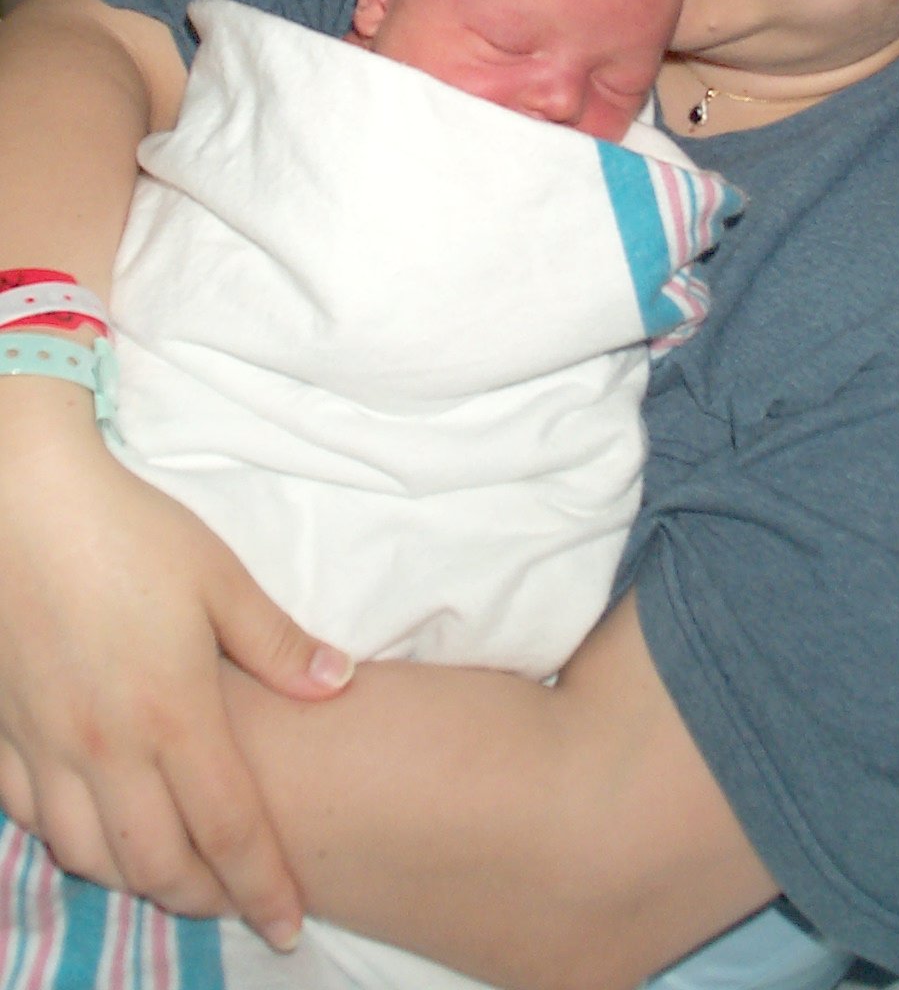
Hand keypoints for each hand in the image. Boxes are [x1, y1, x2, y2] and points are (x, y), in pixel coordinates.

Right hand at [0, 407, 351, 947]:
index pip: (230, 830)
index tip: (288, 924)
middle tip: (235, 899)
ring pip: (88, 854)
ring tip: (171, 869)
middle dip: (202, 898)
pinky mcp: (3, 730)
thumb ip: (279, 643)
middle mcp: (106, 747)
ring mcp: (46, 745)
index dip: (263, 887)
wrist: (23, 501)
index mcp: (172, 713)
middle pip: (157, 865)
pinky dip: (69, 836)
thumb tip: (340, 683)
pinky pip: (32, 815)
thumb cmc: (131, 533)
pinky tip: (92, 822)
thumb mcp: (220, 578)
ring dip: (135, 876)